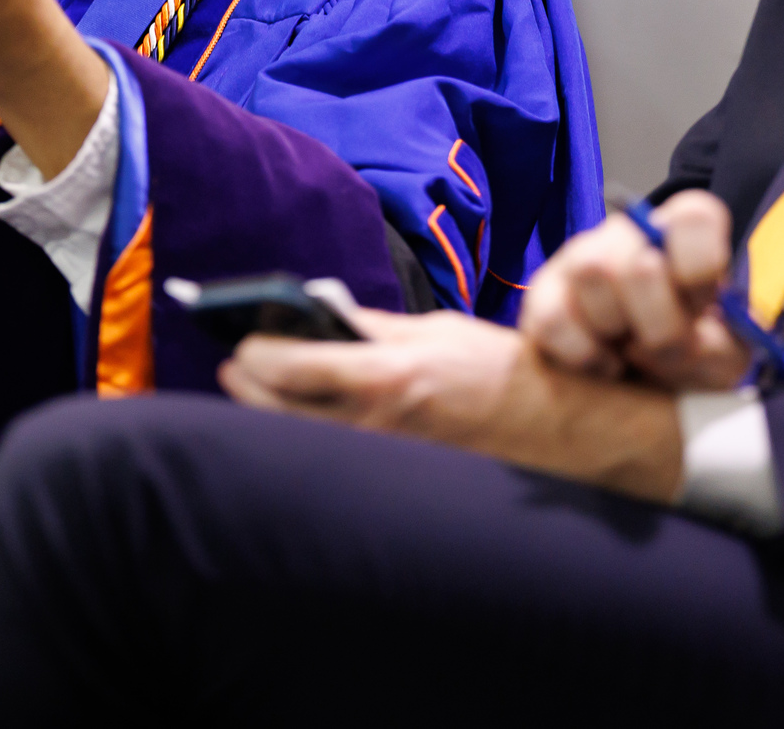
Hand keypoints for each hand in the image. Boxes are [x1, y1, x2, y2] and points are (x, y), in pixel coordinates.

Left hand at [221, 309, 684, 501]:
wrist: (549, 424)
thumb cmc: (496, 368)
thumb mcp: (433, 329)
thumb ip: (372, 327)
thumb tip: (321, 313)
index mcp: (388, 374)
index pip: (294, 367)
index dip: (256, 354)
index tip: (242, 341)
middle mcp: (377, 421)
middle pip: (280, 411)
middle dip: (247, 385)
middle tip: (235, 363)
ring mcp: (381, 452)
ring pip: (298, 437)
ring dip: (269, 411)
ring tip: (255, 386)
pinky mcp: (389, 470)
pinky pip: (329, 451)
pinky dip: (303, 431)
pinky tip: (297, 414)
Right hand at [520, 191, 749, 390]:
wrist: (637, 390)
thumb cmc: (685, 358)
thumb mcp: (722, 359)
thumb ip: (722, 347)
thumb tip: (693, 336)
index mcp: (684, 237)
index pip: (695, 217)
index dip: (699, 266)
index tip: (701, 306)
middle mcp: (630, 235)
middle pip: (639, 260)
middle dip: (659, 325)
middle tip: (665, 348)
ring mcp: (580, 259)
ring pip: (591, 271)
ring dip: (617, 336)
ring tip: (629, 353)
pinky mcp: (541, 296)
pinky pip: (553, 317)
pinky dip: (583, 354)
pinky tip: (602, 364)